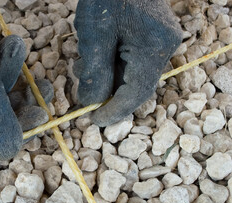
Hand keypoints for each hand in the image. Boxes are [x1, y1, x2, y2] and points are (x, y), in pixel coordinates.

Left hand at [74, 0, 181, 126]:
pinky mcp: (151, 37)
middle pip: (137, 86)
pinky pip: (133, 63)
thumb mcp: (94, 35)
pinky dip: (114, 69)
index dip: (115, 110)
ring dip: (110, 82)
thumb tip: (92, 103)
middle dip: (111, 97)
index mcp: (154, 46)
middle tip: (88, 103)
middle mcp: (164, 47)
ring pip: (134, 76)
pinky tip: (96, 64)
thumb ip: (95, 72)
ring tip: (85, 78)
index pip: (137, 92)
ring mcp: (159, 41)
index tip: (95, 120)